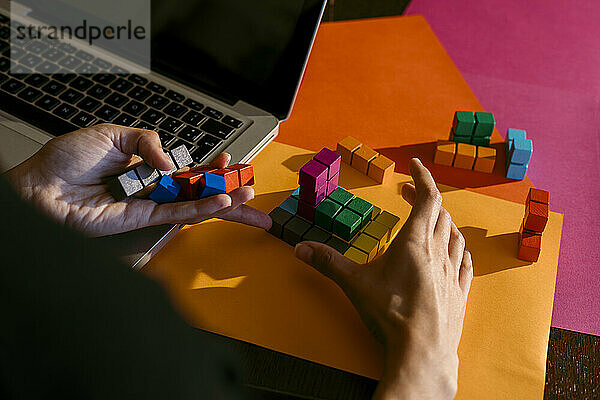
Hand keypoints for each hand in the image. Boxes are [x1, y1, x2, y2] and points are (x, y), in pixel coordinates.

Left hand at [5, 124, 270, 236]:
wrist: (41, 184)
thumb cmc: (68, 159)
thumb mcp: (113, 134)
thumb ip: (147, 141)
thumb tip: (171, 162)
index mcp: (147, 165)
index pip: (189, 169)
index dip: (211, 168)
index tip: (230, 162)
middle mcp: (152, 186)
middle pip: (199, 190)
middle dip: (228, 192)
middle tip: (252, 190)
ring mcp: (149, 204)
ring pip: (195, 204)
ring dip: (224, 201)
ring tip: (248, 196)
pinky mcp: (141, 218)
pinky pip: (177, 212)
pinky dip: (201, 208)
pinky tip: (221, 203)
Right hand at [294, 158, 471, 399]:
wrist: (422, 351)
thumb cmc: (391, 315)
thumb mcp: (354, 284)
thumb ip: (328, 263)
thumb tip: (301, 249)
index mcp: (415, 242)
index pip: (427, 196)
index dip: (422, 176)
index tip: (413, 165)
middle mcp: (438, 251)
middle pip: (440, 213)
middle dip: (424, 197)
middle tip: (409, 192)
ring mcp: (452, 272)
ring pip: (455, 234)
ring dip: (443, 221)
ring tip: (431, 219)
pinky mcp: (460, 292)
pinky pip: (465, 261)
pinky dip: (459, 248)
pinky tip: (456, 250)